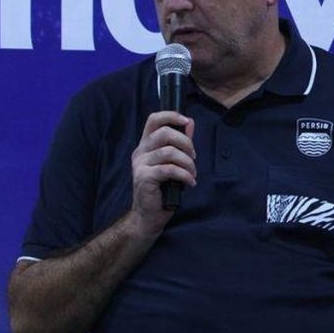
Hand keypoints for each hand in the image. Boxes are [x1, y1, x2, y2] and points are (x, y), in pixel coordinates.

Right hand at [129, 111, 195, 235]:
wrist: (148, 216)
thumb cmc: (162, 189)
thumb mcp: (173, 162)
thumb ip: (180, 142)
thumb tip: (189, 122)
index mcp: (146, 145)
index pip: (154, 119)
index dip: (171, 116)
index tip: (186, 121)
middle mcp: (140, 152)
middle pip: (164, 133)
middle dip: (186, 143)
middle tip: (193, 157)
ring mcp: (140, 164)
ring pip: (169, 152)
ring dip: (187, 162)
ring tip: (192, 173)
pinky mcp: (144, 177)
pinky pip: (169, 169)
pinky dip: (184, 175)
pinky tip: (190, 183)